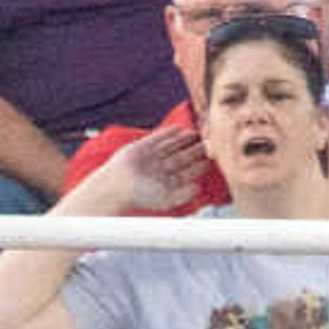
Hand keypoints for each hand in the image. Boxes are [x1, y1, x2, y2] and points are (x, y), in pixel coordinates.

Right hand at [78, 124, 203, 215]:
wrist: (117, 187)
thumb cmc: (140, 196)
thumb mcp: (166, 200)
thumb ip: (183, 195)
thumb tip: (197, 188)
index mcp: (166, 182)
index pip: (186, 172)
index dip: (199, 165)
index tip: (211, 158)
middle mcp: (160, 170)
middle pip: (181, 158)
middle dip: (194, 151)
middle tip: (208, 142)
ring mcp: (151, 158)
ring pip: (171, 147)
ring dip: (183, 140)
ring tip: (195, 134)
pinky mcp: (141, 147)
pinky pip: (157, 138)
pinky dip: (168, 133)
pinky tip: (178, 129)